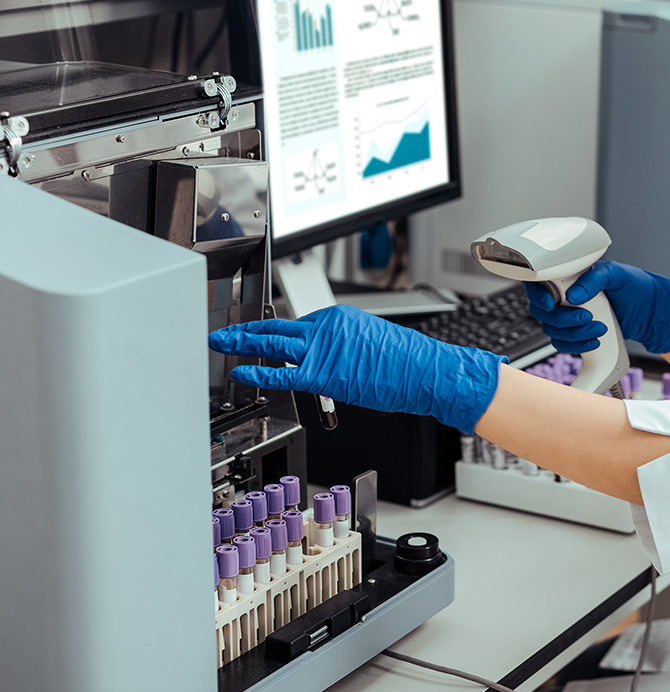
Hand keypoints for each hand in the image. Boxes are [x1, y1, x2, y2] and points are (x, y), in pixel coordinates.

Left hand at [208, 305, 504, 434]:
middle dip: (247, 330)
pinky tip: (240, 372)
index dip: (275, 334)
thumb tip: (333, 365)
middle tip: (225, 331)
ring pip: (273, 343)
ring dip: (242, 343)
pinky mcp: (323, 372)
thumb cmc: (408, 363)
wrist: (425, 370)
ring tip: (222, 344)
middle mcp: (328, 327)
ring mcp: (324, 348)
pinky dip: (257, 372)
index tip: (260, 336)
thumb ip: (344, 350)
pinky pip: (281, 371)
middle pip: (278, 327)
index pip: (299, 325)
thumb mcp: (372, 344)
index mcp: (339, 318)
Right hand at [524, 261, 669, 354]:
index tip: (551, 303)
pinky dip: (578, 346)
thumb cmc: (635, 287)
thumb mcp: (616, 275)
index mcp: (570, 276)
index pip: (539, 283)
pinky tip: (594, 341)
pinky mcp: (576, 334)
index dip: (538, 295)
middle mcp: (565, 296)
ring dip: (575, 334)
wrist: (650, 313)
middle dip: (563, 319)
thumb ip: (594, 280)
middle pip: (543, 312)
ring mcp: (569, 316)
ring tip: (599, 328)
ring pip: (553, 331)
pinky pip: (564, 345)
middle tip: (586, 317)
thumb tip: (573, 294)